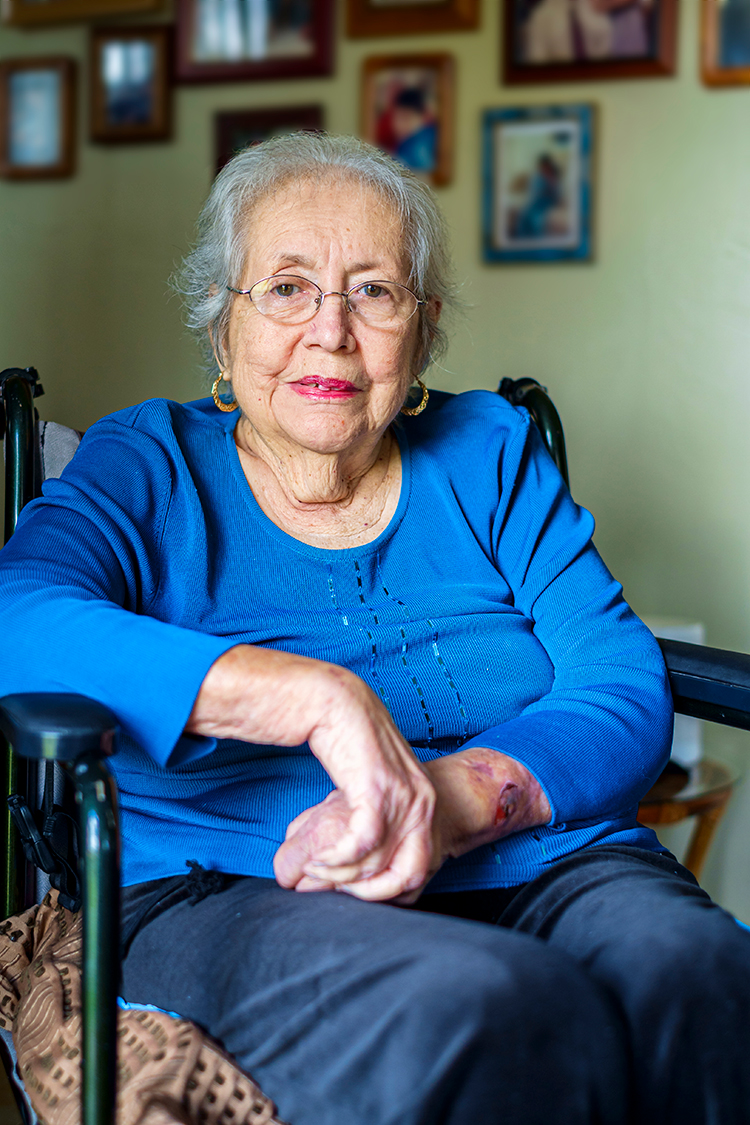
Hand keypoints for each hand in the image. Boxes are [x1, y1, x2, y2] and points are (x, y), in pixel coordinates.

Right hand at [274, 748, 550, 904]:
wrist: (336, 701)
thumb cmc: (348, 742)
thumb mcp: (375, 782)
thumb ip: (380, 813)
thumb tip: (368, 852)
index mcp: (423, 800)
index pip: (420, 866)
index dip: (385, 888)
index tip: (353, 890)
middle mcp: (422, 801)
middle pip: (408, 874)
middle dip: (368, 893)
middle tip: (335, 892)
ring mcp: (403, 796)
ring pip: (379, 863)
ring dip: (342, 877)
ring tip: (316, 872)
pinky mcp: (377, 791)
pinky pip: (362, 846)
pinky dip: (337, 862)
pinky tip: (318, 861)